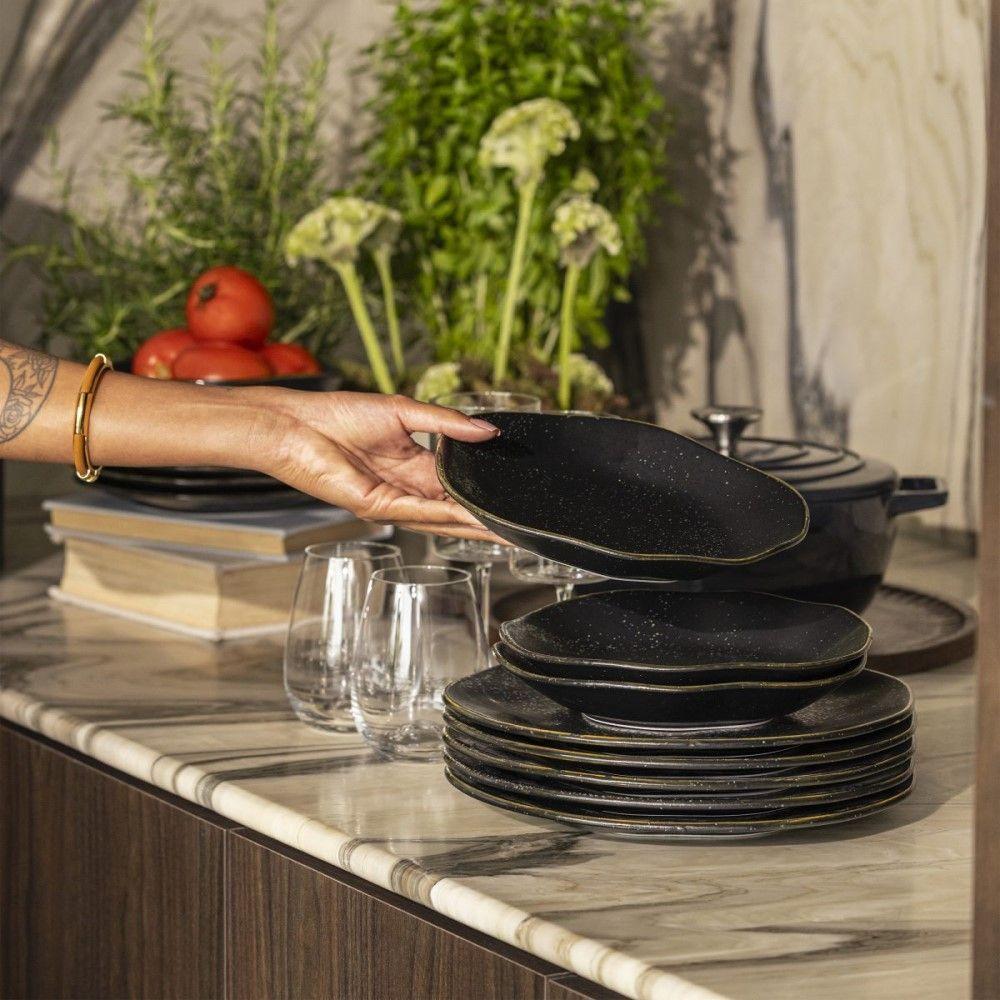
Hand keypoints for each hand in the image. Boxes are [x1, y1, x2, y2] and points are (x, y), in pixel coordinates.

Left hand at [259, 390, 502, 540]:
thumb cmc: (338, 414)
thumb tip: (488, 432)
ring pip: (441, 519)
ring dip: (474, 525)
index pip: (457, 484)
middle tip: (523, 526)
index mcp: (413, 466)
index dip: (484, 489)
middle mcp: (405, 488)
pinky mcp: (376, 506)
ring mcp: (392, 501)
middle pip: (454, 508)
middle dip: (486, 518)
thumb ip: (447, 424)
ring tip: (508, 531)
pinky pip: (418, 512)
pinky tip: (471, 518)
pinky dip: (446, 515)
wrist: (296, 423)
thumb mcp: (404, 411)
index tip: (514, 493)